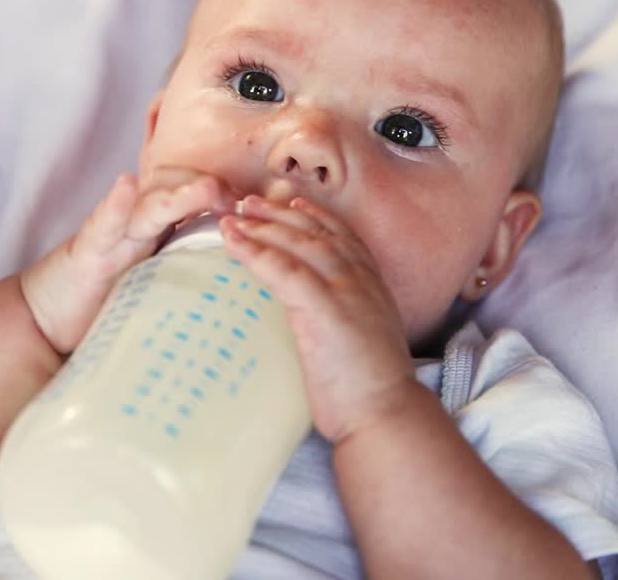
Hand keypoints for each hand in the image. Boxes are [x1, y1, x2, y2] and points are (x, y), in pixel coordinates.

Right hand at [21, 168, 237, 353]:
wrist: (46, 320)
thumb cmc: (106, 303)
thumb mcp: (158, 285)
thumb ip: (191, 275)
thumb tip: (243, 285)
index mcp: (156, 230)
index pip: (192, 193)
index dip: (222, 192)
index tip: (253, 204)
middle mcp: (135, 224)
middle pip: (174, 187)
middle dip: (207, 186)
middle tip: (238, 200)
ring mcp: (112, 235)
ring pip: (148, 202)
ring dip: (178, 192)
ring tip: (207, 189)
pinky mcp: (87, 253)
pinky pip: (103, 223)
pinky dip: (115, 203)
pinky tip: (125, 184)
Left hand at [220, 195, 417, 444]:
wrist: (385, 415)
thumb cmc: (367, 389)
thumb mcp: (359, 340)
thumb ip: (341, 318)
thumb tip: (313, 318)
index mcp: (371, 286)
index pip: (342, 237)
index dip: (315, 217)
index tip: (291, 203)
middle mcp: (361, 281)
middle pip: (315, 233)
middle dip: (279, 214)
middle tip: (248, 203)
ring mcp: (346, 292)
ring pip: (299, 244)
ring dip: (262, 227)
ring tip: (232, 218)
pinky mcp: (326, 310)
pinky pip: (285, 271)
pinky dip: (256, 252)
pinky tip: (234, 242)